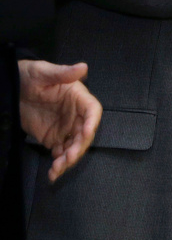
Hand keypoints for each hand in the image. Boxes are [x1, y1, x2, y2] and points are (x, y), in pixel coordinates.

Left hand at [18, 60, 101, 182]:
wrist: (11, 89)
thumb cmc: (29, 76)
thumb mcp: (43, 72)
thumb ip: (62, 72)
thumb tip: (83, 67)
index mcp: (78, 97)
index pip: (92, 110)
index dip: (93, 122)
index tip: (86, 132)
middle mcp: (76, 115)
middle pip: (85, 133)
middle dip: (79, 147)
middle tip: (68, 158)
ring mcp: (65, 128)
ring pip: (74, 146)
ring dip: (69, 159)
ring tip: (56, 170)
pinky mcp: (53, 138)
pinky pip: (60, 153)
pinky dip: (58, 164)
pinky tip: (52, 172)